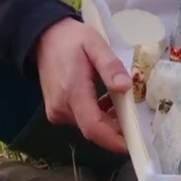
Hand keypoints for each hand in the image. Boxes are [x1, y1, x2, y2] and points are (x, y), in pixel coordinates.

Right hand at [34, 18, 131, 153]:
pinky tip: (107, 101)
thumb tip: (125, 87)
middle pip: (93, 129)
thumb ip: (110, 66)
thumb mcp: (95, 44)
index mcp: (72, 92)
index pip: (93, 127)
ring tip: (123, 103)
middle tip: (136, 116)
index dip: (113, 139)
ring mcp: (56, 112)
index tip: (134, 143)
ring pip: (88, 126)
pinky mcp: (56, 111)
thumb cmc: (72, 39)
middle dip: (117, 128)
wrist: (44, 38)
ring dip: (108, 120)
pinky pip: (81, 120)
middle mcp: (61, 108)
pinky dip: (97, 115)